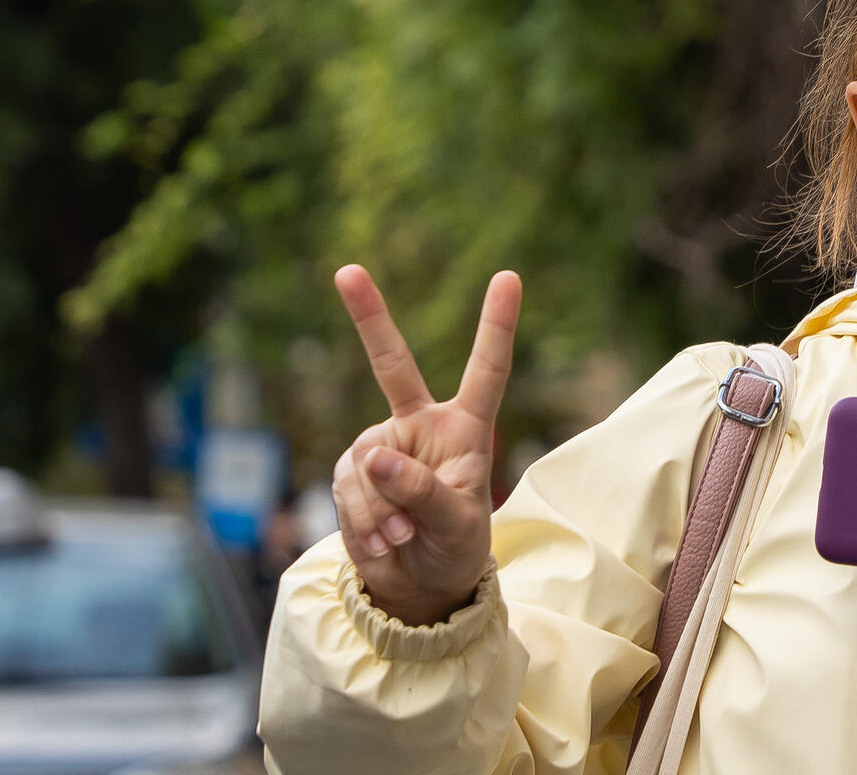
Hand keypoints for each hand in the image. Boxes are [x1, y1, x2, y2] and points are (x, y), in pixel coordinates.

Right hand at [330, 264, 521, 625]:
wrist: (418, 586)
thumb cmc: (456, 548)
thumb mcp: (456, 524)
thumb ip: (421, 491)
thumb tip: (375, 457)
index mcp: (466, 428)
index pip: (486, 370)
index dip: (497, 325)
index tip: (508, 277)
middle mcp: (420, 426)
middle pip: (391, 363)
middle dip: (368, 317)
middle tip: (347, 270)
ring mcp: (381, 445)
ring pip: (367, 467)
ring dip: (382, 512)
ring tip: (404, 538)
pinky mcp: (352, 472)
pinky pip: (348, 491)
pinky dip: (364, 523)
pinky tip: (384, 542)